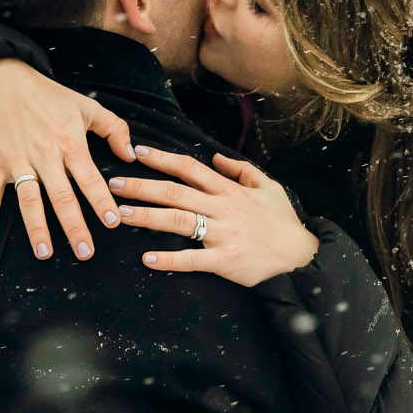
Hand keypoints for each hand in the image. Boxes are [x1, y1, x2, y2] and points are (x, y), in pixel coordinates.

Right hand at [0, 59, 135, 259]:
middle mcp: (44, 155)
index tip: (112, 222)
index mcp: (70, 143)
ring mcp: (17, 160)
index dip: (101, 201)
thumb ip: (114, 129)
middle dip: (74, 226)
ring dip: (36, 228)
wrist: (2, 79)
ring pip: (29, 200)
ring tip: (45, 252)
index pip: (89, 178)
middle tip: (84, 252)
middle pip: (61, 197)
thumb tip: (130, 155)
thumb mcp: (87, 105)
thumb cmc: (48, 95)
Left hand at [108, 148, 320, 286]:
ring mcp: (223, 234)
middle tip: (113, 184)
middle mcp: (222, 208)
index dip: (162, 159)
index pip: (190, 168)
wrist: (300, 256)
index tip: (137, 152)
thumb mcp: (268, 186)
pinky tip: (147, 258)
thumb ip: (241, 170)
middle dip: (142, 187)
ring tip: (120, 215)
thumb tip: (217, 158)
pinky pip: (193, 260)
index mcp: (229, 190)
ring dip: (147, 217)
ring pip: (179, 221)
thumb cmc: (282, 222)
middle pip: (176, 192)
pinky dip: (169, 260)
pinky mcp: (225, 260)